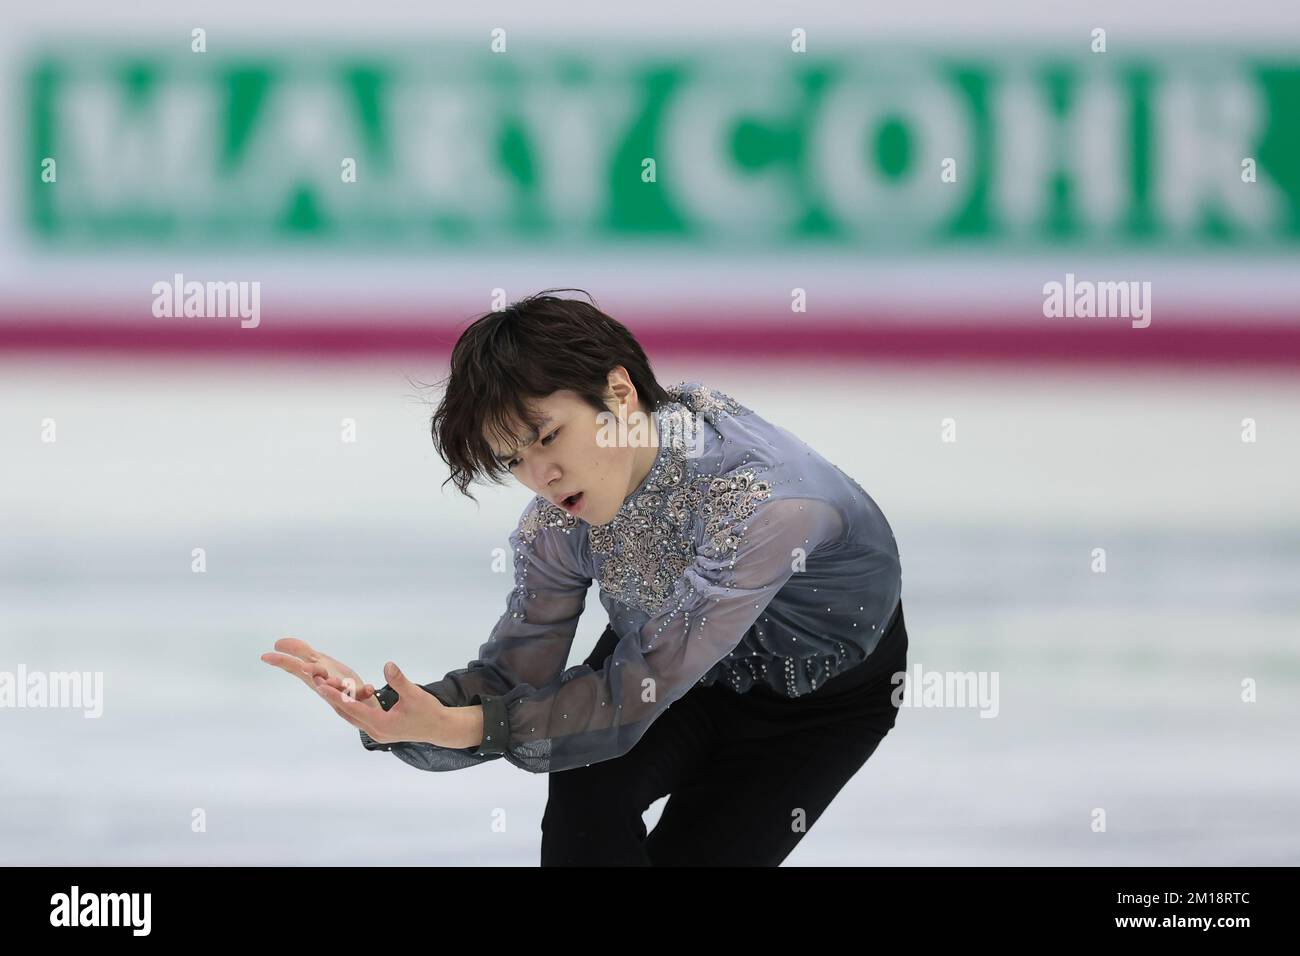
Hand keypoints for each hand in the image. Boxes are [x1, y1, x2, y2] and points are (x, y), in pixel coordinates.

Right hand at [261, 637, 380, 709]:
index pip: (295, 666)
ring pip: (337, 688)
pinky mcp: (359, 695)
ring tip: (331, 681)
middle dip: (310, 670)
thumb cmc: (335, 681)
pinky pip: (362, 694)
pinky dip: (364, 691)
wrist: (360, 705)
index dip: (281, 661)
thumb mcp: (317, 662)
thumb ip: (300, 651)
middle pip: (315, 676)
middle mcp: (325, 683)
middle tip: (304, 667)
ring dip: (334, 685)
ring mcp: (342, 691)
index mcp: (314, 673)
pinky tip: (369, 687)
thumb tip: (277, 643)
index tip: (265, 655)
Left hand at [312, 661, 476, 747]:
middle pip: (347, 714)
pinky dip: (349, 707)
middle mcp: (375, 731)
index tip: (321, 685)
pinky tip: (344, 698)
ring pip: (351, 717)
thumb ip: (399, 680)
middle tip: (316, 683)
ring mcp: (376, 733)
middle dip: (332, 698)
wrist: (439, 729)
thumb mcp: (415, 694)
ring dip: (339, 703)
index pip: (353, 708)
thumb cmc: (428, 711)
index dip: (336, 695)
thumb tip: (387, 665)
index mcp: (381, 724)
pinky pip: (358, 718)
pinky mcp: (379, 730)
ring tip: (325, 688)